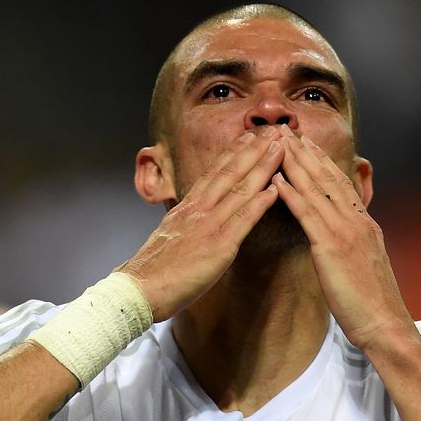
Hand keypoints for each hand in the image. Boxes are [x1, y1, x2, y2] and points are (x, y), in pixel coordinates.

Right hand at [120, 127, 282, 320]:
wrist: (139, 289)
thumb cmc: (151, 274)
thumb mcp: (167, 238)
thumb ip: (183, 226)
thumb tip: (190, 224)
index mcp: (185, 208)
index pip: (213, 173)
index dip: (233, 153)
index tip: (248, 137)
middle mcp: (197, 210)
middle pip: (229, 172)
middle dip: (254, 149)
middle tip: (273, 130)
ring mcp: (208, 225)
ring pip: (240, 188)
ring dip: (263, 166)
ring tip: (281, 147)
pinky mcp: (219, 246)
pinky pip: (244, 219)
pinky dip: (261, 201)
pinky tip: (276, 188)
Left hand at [272, 126, 411, 350]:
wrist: (385, 324)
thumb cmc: (373, 304)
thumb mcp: (366, 265)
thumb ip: (355, 245)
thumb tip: (344, 237)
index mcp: (365, 225)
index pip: (341, 184)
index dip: (323, 162)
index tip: (307, 143)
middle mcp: (357, 221)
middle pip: (328, 178)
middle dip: (307, 153)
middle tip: (288, 131)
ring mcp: (346, 232)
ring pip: (317, 190)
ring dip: (296, 164)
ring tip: (278, 144)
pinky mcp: (332, 248)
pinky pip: (308, 215)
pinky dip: (292, 195)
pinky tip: (277, 181)